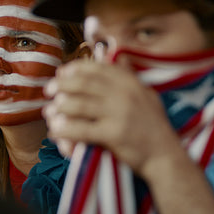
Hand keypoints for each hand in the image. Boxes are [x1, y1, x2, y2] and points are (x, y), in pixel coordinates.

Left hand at [43, 60, 183, 175]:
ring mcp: (119, 114)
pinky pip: (81, 129)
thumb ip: (130, 76)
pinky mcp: (113, 134)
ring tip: (50, 112)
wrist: (165, 156)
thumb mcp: (146, 95)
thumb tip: (119, 56)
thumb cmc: (154, 127)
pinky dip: (64, 130)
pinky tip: (55, 132)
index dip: (75, 68)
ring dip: (59, 108)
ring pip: (79, 104)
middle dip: (61, 85)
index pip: (97, 68)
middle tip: (49, 90)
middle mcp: (124, 94)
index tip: (61, 73)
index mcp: (131, 83)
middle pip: (84, 83)